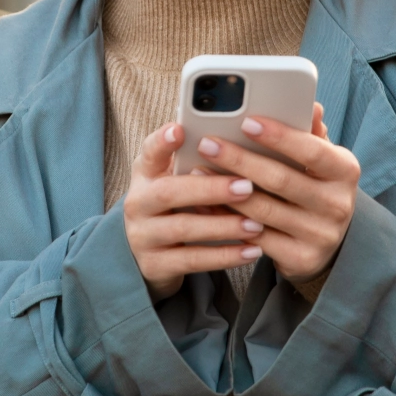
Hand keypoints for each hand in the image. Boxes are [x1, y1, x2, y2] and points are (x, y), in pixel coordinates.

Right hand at [124, 122, 264, 300]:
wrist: (147, 254)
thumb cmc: (172, 206)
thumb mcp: (173, 180)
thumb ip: (194, 161)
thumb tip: (234, 139)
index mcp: (145, 174)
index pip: (149, 151)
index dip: (162, 141)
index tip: (180, 130)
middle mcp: (138, 202)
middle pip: (169, 191)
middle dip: (210, 188)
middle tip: (247, 186)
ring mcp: (143, 236)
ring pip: (183, 228)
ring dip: (224, 226)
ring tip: (256, 224)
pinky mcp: (154, 265)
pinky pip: (192, 260)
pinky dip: (224, 256)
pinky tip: (251, 251)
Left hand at [196, 104, 357, 283]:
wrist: (327, 243)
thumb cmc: (315, 187)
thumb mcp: (320, 160)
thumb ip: (310, 134)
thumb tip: (311, 106)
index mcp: (345, 171)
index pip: (312, 150)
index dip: (279, 136)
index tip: (246, 121)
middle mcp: (337, 204)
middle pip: (281, 179)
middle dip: (240, 159)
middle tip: (208, 143)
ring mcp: (320, 234)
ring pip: (263, 210)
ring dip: (225, 190)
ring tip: (197, 171)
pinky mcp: (300, 258)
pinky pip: (254, 237)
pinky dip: (226, 219)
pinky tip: (205, 204)